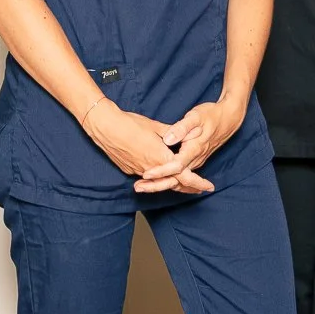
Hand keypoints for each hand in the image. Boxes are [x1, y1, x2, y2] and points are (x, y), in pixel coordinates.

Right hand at [83, 101, 212, 194]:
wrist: (105, 127)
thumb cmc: (130, 124)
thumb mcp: (155, 126)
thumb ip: (172, 133)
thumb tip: (184, 135)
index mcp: (160, 157)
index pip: (184, 175)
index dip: (198, 181)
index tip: (208, 186)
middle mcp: (151, 168)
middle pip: (174, 183)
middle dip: (188, 187)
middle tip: (200, 190)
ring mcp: (139, 170)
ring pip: (160, 182)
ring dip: (174, 184)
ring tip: (186, 187)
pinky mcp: (129, 169)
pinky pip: (148, 178)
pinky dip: (158, 180)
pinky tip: (162, 179)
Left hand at [132, 89, 246, 192]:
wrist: (229, 119)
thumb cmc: (211, 115)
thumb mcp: (196, 117)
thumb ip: (181, 128)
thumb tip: (168, 139)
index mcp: (194, 150)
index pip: (176, 166)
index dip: (160, 171)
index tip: (146, 174)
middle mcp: (195, 160)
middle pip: (175, 179)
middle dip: (156, 185)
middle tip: (138, 188)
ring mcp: (196, 162)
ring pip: (178, 179)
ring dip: (160, 184)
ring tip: (141, 187)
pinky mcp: (195, 161)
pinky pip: (181, 176)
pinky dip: (168, 181)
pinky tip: (156, 181)